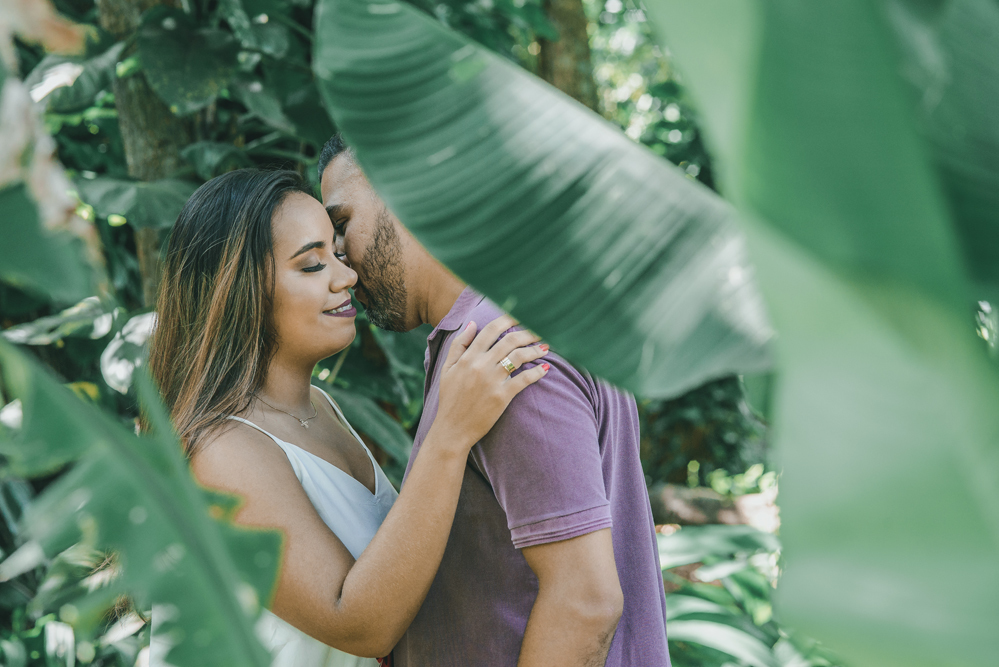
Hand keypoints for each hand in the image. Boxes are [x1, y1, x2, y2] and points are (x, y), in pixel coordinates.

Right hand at [432, 315, 549, 451]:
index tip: (520, 316)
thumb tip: (472, 322)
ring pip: (518, 357)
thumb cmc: (450, 399)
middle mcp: (480, 365)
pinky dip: (536, 372)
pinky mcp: (501, 396)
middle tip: (539, 330)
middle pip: (509, 341)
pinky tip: (545, 368)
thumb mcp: (447, 369)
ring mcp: (491, 381)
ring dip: (534, 349)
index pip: (491, 330)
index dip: (508, 319)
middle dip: (527, 332)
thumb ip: (459, 344)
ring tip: (545, 347)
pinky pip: (523, 379)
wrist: (452, 429)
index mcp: (467, 357)